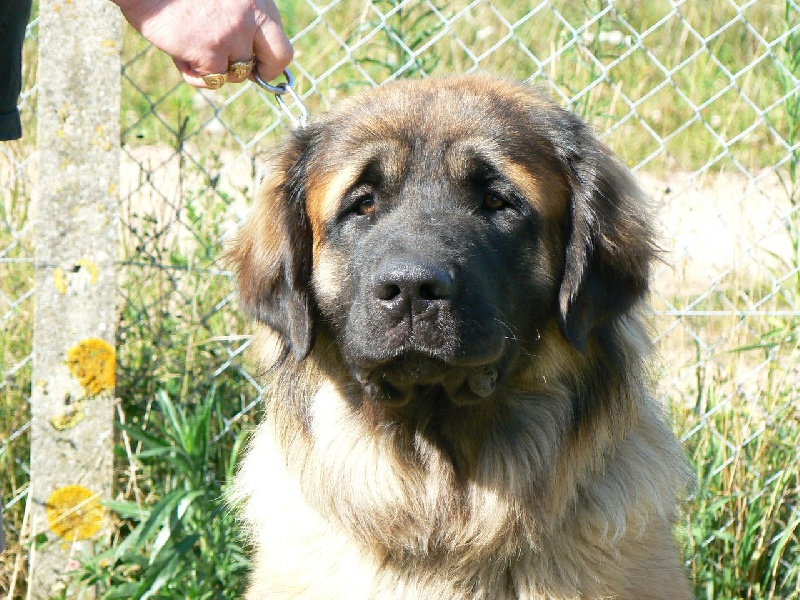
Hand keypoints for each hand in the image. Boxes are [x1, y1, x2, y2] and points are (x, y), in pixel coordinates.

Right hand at [113, 0, 292, 87]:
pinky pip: (212, 81)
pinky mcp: (211, 51)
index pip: (281, 41)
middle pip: (276, 60)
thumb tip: (249, 59)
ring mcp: (233, 34)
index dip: (272, 60)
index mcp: (256, 0)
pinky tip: (178, 53)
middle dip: (260, 73)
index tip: (260, 65)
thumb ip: (240, 20)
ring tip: (190, 46)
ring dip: (214, 68)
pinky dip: (193, 74)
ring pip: (237, 73)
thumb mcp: (222, 0)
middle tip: (238, 71)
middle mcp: (251, 15)